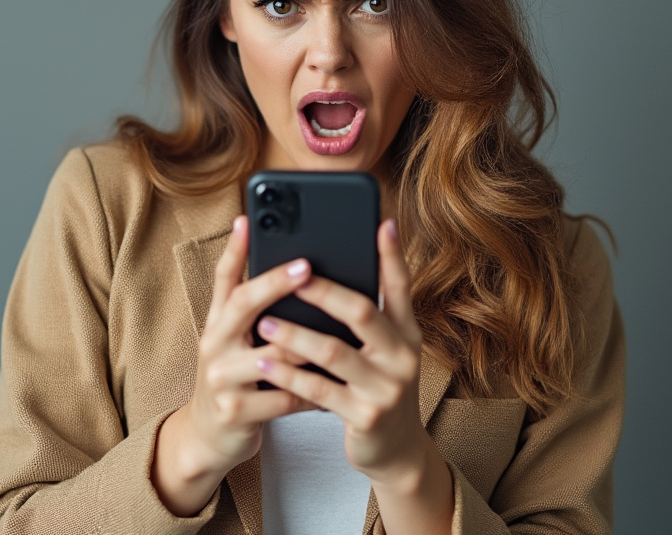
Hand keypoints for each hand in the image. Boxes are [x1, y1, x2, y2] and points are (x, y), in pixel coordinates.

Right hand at [151, 216, 314, 516]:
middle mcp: (214, 344)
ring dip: (310, 344)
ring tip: (344, 329)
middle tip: (307, 266)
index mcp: (218, 322)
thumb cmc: (237, 378)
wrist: (210, 437)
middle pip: (241, 305)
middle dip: (274, 283)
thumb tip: (292, 266)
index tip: (249, 219)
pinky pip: (285, 396)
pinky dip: (314, 391)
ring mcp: (222, 378)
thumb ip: (257, 309)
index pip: (223, 278)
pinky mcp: (237, 411)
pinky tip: (337, 384)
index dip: (235, 248)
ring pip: (273, 353)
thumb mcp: (236, 340)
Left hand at [253, 219, 429, 481]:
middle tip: (292, 273)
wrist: (395, 448)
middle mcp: (403, 356)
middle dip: (325, 291)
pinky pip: (319, 390)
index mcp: (407, 332)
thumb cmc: (377, 384)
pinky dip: (289, 374)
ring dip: (295, 334)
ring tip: (264, 320)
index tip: (380, 222)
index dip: (392, 255)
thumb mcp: (385, 347)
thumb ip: (371, 313)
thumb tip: (346, 266)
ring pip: (334, 352)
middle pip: (363, 312)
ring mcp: (386, 388)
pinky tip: (265, 362)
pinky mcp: (365, 416)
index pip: (401, 286)